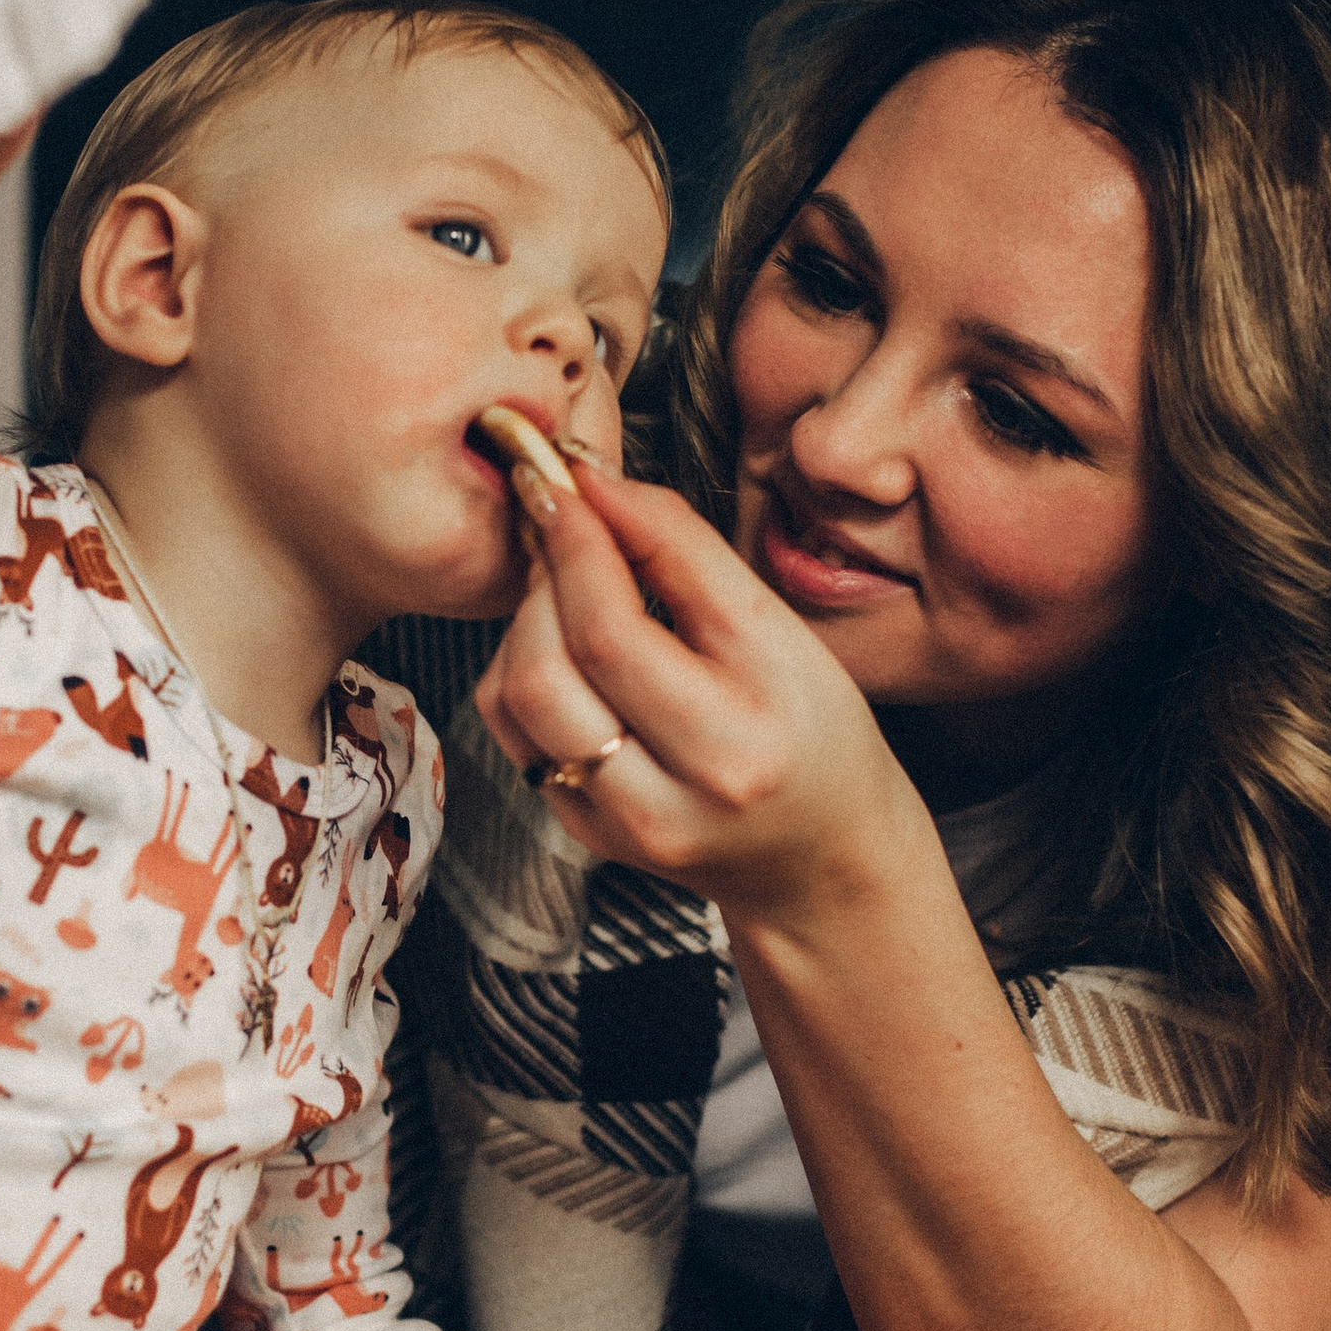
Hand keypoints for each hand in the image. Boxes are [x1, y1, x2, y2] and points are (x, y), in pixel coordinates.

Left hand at [475, 461, 907, 922]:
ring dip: (525, 615)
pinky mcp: (584, 833)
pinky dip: (521, 664)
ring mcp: (622, 824)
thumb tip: (593, 482)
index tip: (562, 476)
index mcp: (742, 735)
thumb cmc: (812, 730)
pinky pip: (514, 731)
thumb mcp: (780, 631)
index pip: (616, 626)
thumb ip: (684, 552)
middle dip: (542, 568)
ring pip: (519, 696)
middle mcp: (678, 795)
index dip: (575, 539)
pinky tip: (561, 639)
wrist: (816, 853)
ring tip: (566, 574)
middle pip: (553, 663)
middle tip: (556, 511)